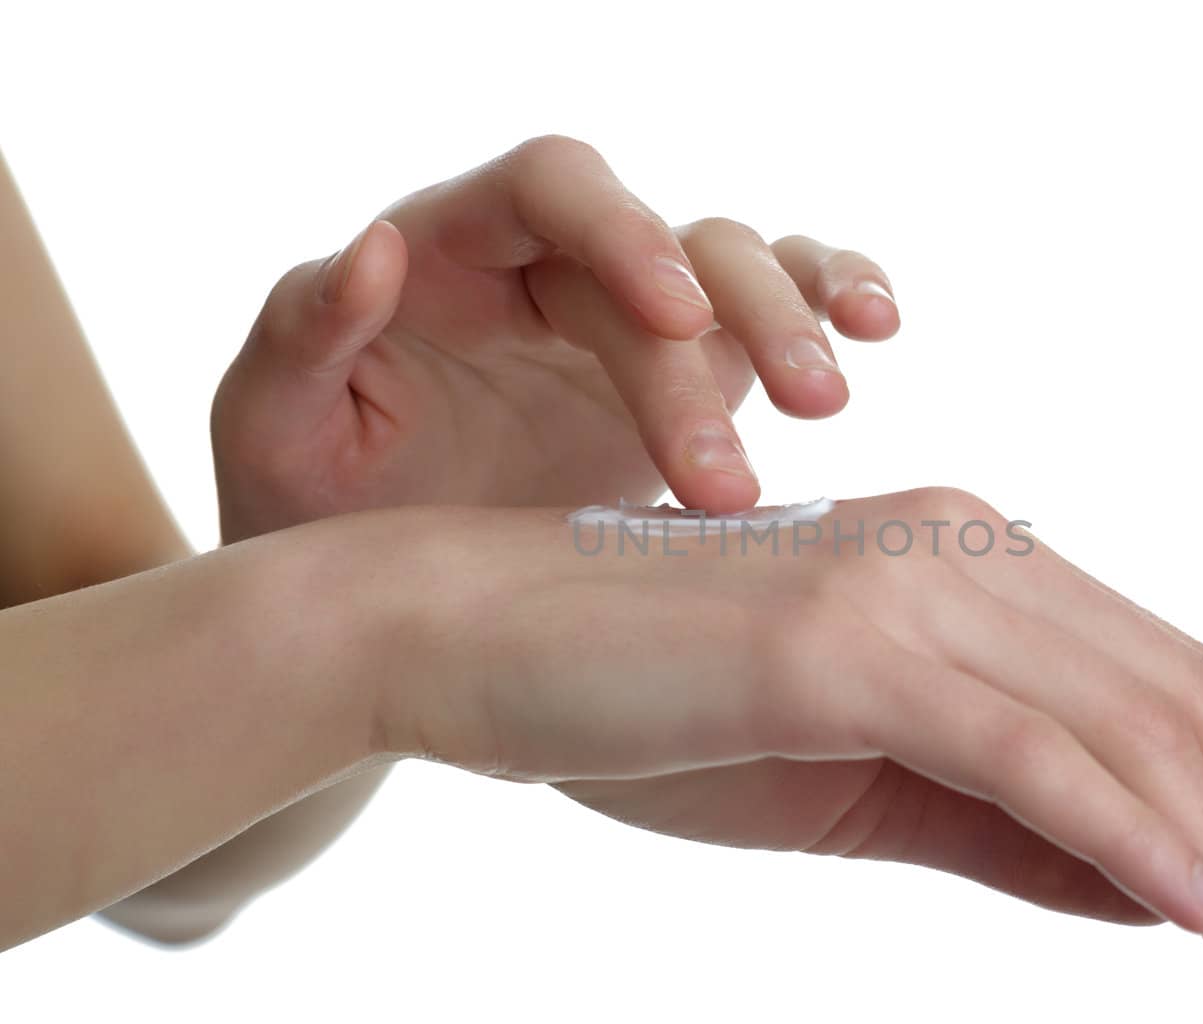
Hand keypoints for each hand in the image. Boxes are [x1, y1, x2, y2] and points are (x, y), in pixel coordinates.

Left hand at [210, 135, 899, 541]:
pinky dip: (832, 298)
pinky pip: (775, 306)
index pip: (550, 187)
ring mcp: (630, 316)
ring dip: (795, 324)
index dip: (621, 232)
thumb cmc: (310, 510)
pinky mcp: (689, 369)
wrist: (379, 602)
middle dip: (723, 336)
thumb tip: (374, 244)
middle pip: (668, 244)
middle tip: (758, 455)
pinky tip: (875, 330)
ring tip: (829, 405)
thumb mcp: (272, 431)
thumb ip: (301, 333)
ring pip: (739, 267)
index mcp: (451, 250)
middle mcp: (552, 266)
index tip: (671, 320)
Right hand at [381, 488, 1202, 1023]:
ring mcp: (902, 587)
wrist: (476, 637)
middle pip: (1190, 694)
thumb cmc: (654, 708)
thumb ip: (1011, 828)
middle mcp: (961, 551)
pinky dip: (1131, 834)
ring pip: (1130, 722)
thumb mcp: (865, 787)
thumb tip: (1158, 893)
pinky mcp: (839, 644)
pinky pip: (1024, 751)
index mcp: (971, 566)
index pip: (1172, 679)